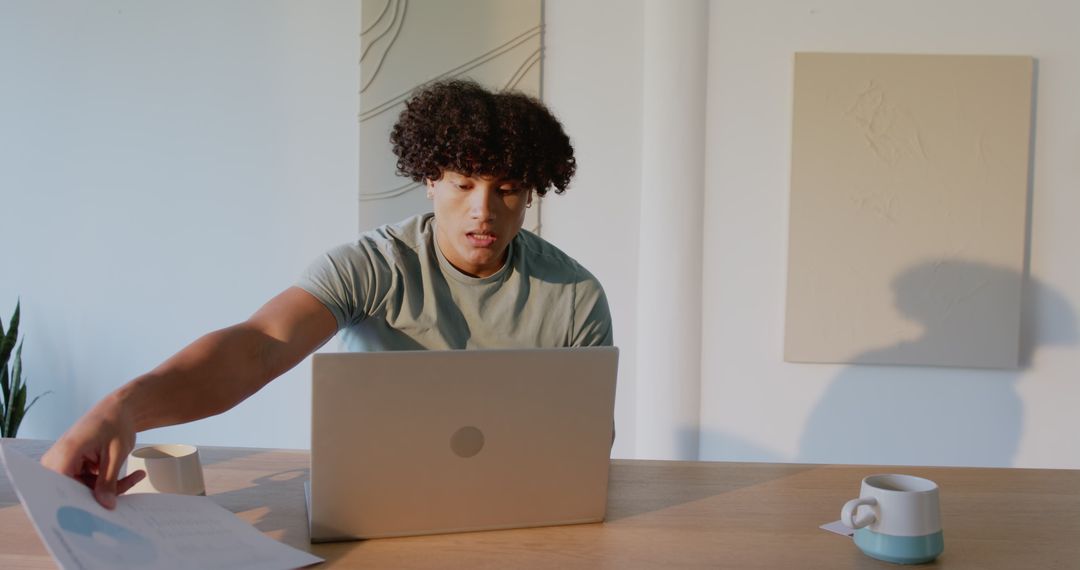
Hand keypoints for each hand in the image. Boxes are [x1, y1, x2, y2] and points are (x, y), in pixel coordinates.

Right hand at [41, 393, 145, 508]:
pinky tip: (130, 475)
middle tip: (128, 487)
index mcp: (64, 454)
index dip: (79, 504)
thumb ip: (108, 481)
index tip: (99, 514)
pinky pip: (88, 485)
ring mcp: (62, 465)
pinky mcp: (72, 469)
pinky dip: (108, 483)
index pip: (61, 490)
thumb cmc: (116, 424)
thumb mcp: (116, 454)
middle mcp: (56, 461)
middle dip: (103, 494)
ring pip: (84, 491)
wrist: (117, 410)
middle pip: (75, 492)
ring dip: (110, 488)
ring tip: (135, 476)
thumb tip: (106, 507)